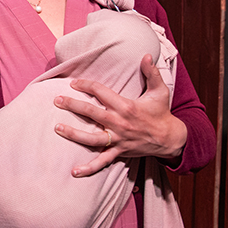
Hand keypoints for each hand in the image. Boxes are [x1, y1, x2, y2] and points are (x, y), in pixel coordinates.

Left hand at [53, 54, 187, 176]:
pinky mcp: (119, 152)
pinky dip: (89, 168)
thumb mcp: (160, 91)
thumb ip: (152, 73)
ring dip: (73, 134)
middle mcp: (120, 123)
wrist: (170, 138)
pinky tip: (74, 172)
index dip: (86, 86)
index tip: (73, 83)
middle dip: (73, 106)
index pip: (101, 92)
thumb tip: (147, 55)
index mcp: (127, 106)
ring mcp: (118, 139)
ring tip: (57, 128)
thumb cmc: (162, 113)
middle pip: (92, 113)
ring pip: (92, 138)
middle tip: (56, 100)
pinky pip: (102, 161)